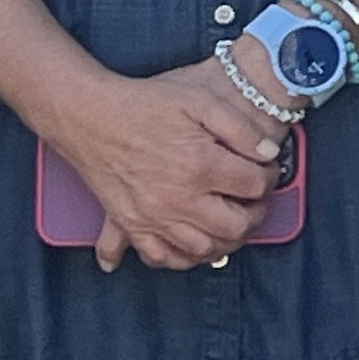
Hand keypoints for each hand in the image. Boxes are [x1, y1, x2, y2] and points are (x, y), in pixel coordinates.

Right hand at [46, 64, 279, 272]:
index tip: (267, 170)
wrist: (87, 115)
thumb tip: (270, 154)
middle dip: (255, 215)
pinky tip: (193, 246)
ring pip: (202, 250)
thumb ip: (241, 128)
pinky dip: (181, 258)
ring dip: (226, 242)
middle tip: (256, 201)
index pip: (255, 187)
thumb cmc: (144, 105)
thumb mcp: (200, 101)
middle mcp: (176, 199)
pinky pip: (160, 257)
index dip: (270, 177)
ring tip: (232, 222)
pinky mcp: (129, 223)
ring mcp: (151, 216)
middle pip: (234, 228)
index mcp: (199, 166)